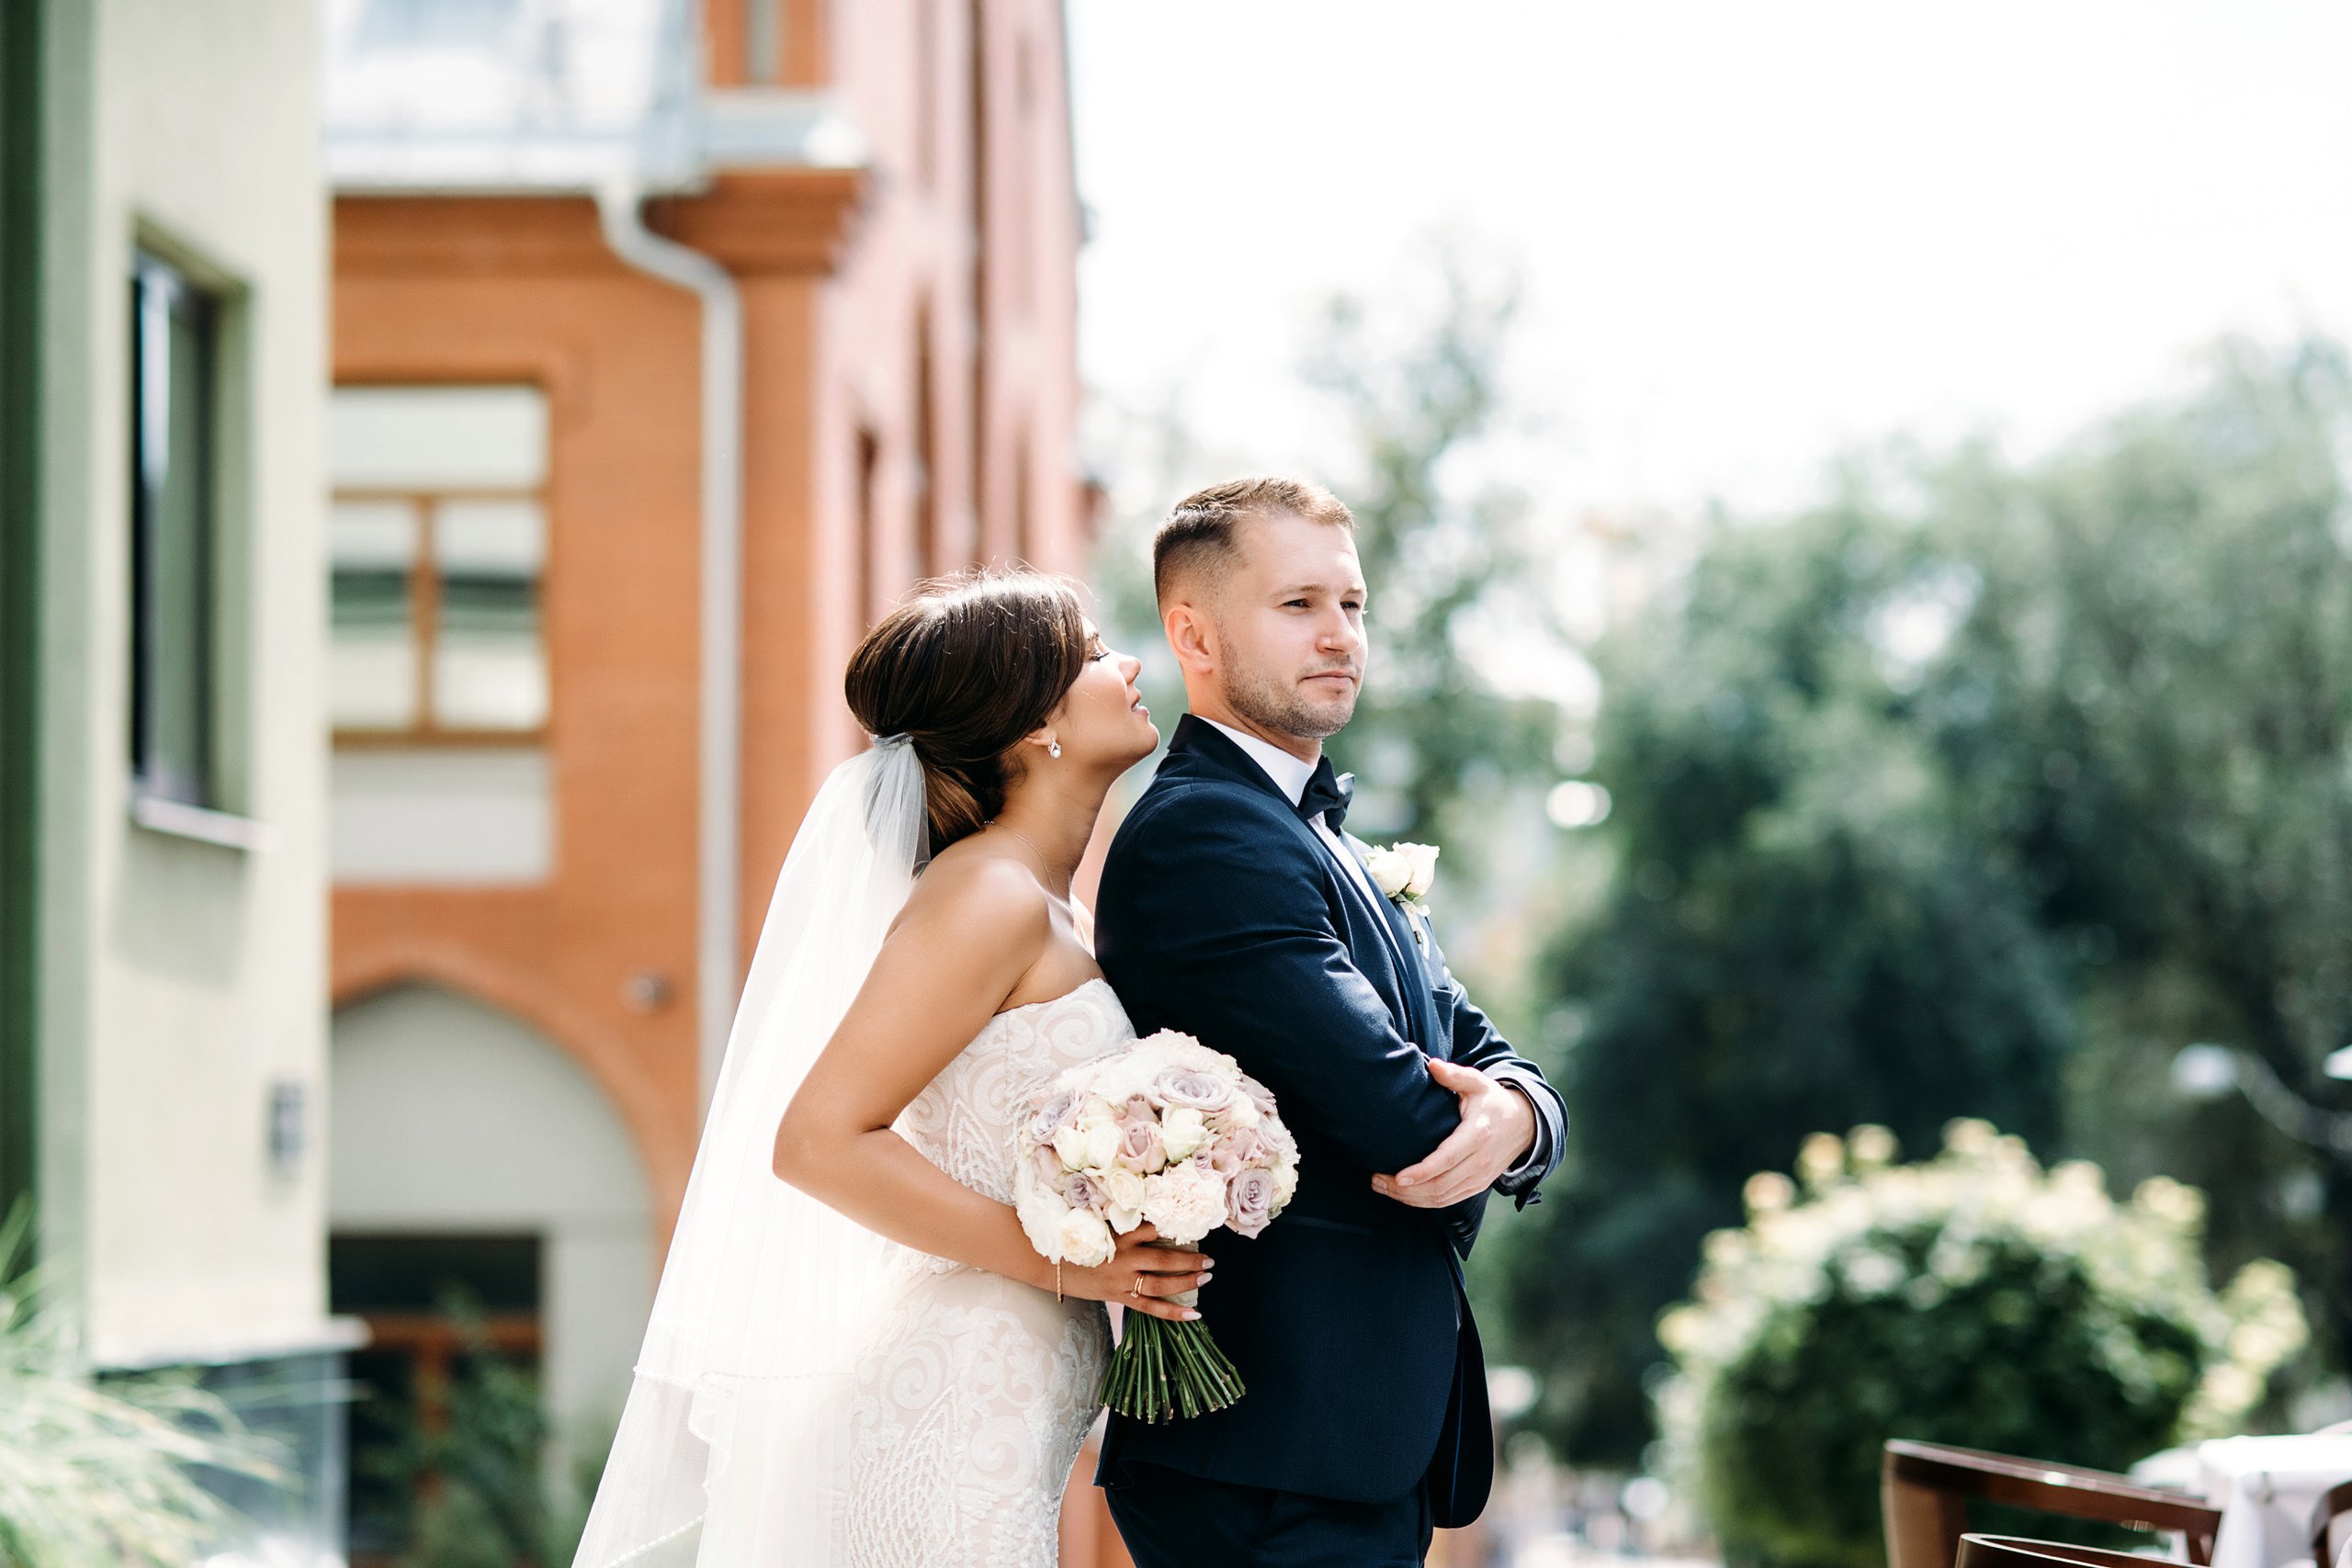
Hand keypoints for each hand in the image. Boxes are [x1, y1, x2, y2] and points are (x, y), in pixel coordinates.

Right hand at [1058, 1223, 1212, 1322]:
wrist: (1049, 1264)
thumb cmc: (1076, 1239)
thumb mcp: (1100, 1224)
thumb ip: (1126, 1221)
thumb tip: (1155, 1213)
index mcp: (1121, 1235)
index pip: (1156, 1228)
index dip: (1178, 1227)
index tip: (1197, 1225)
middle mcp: (1124, 1257)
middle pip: (1165, 1259)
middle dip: (1191, 1259)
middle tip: (1210, 1259)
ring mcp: (1122, 1280)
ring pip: (1161, 1284)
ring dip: (1186, 1281)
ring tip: (1206, 1277)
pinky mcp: (1118, 1297)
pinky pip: (1150, 1308)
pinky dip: (1172, 1313)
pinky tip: (1194, 1315)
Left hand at [1371, 1058, 1535, 1208]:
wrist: (1524, 1125)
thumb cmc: (1493, 1101)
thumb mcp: (1477, 1083)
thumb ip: (1454, 1075)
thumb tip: (1432, 1064)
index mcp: (1476, 1136)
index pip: (1447, 1160)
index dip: (1421, 1172)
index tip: (1397, 1176)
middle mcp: (1479, 1162)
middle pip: (1440, 1185)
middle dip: (1405, 1189)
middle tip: (1376, 1180)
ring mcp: (1480, 1178)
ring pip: (1442, 1198)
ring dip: (1410, 1198)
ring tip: (1382, 1188)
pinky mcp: (1478, 1186)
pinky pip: (1448, 1201)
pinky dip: (1424, 1202)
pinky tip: (1404, 1195)